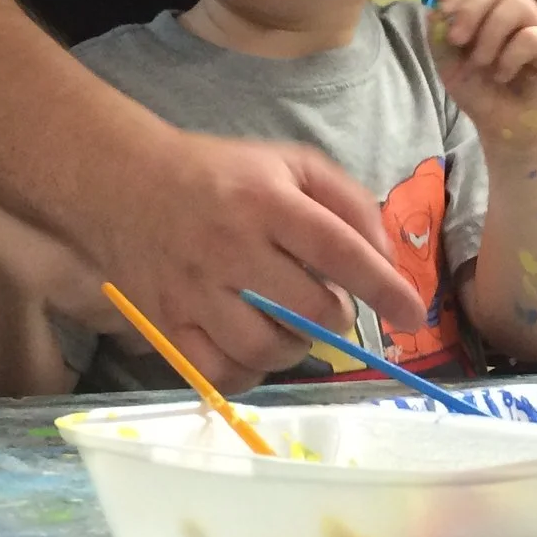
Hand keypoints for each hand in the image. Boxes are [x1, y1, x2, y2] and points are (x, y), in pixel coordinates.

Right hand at [78, 124, 424, 387]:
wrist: (123, 183)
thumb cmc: (222, 175)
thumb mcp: (290, 163)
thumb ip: (346, 202)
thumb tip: (384, 260)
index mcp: (265, 201)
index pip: (338, 250)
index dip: (382, 287)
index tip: (412, 312)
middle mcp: (229, 247)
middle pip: (307, 309)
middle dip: (334, 315)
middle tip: (325, 302)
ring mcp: (193, 291)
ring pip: (266, 349)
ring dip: (295, 346)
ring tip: (288, 322)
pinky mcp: (165, 324)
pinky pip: (219, 374)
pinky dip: (249, 373)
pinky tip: (254, 349)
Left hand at [428, 0, 536, 145]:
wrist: (504, 126)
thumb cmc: (479, 90)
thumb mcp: (447, 63)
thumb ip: (438, 35)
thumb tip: (437, 10)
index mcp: (484, 8)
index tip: (443, 15)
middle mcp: (512, 10)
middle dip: (470, 9)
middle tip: (457, 41)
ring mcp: (536, 26)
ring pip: (516, 4)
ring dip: (490, 35)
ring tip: (482, 64)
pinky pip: (533, 36)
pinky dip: (511, 57)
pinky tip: (503, 75)